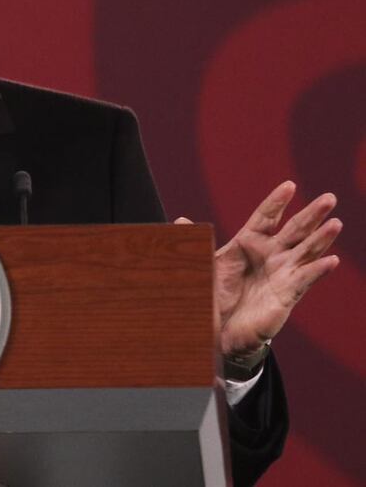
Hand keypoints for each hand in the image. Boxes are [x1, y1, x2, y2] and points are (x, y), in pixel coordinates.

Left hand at [175, 181, 341, 358]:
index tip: (289, 185)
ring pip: (306, 251)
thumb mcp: (202, 265)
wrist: (217, 330)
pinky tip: (331, 260)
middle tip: (329, 198)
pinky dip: (318, 270)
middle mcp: (270, 256)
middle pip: (294, 230)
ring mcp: (281, 274)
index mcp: (248, 244)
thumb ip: (195, 243)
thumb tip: (180, 221)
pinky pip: (305, 280)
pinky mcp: (287, 295)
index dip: (276, 202)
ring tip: (335, 223)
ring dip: (321, 238)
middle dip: (312, 214)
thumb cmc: (212, 294)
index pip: (266, 217)